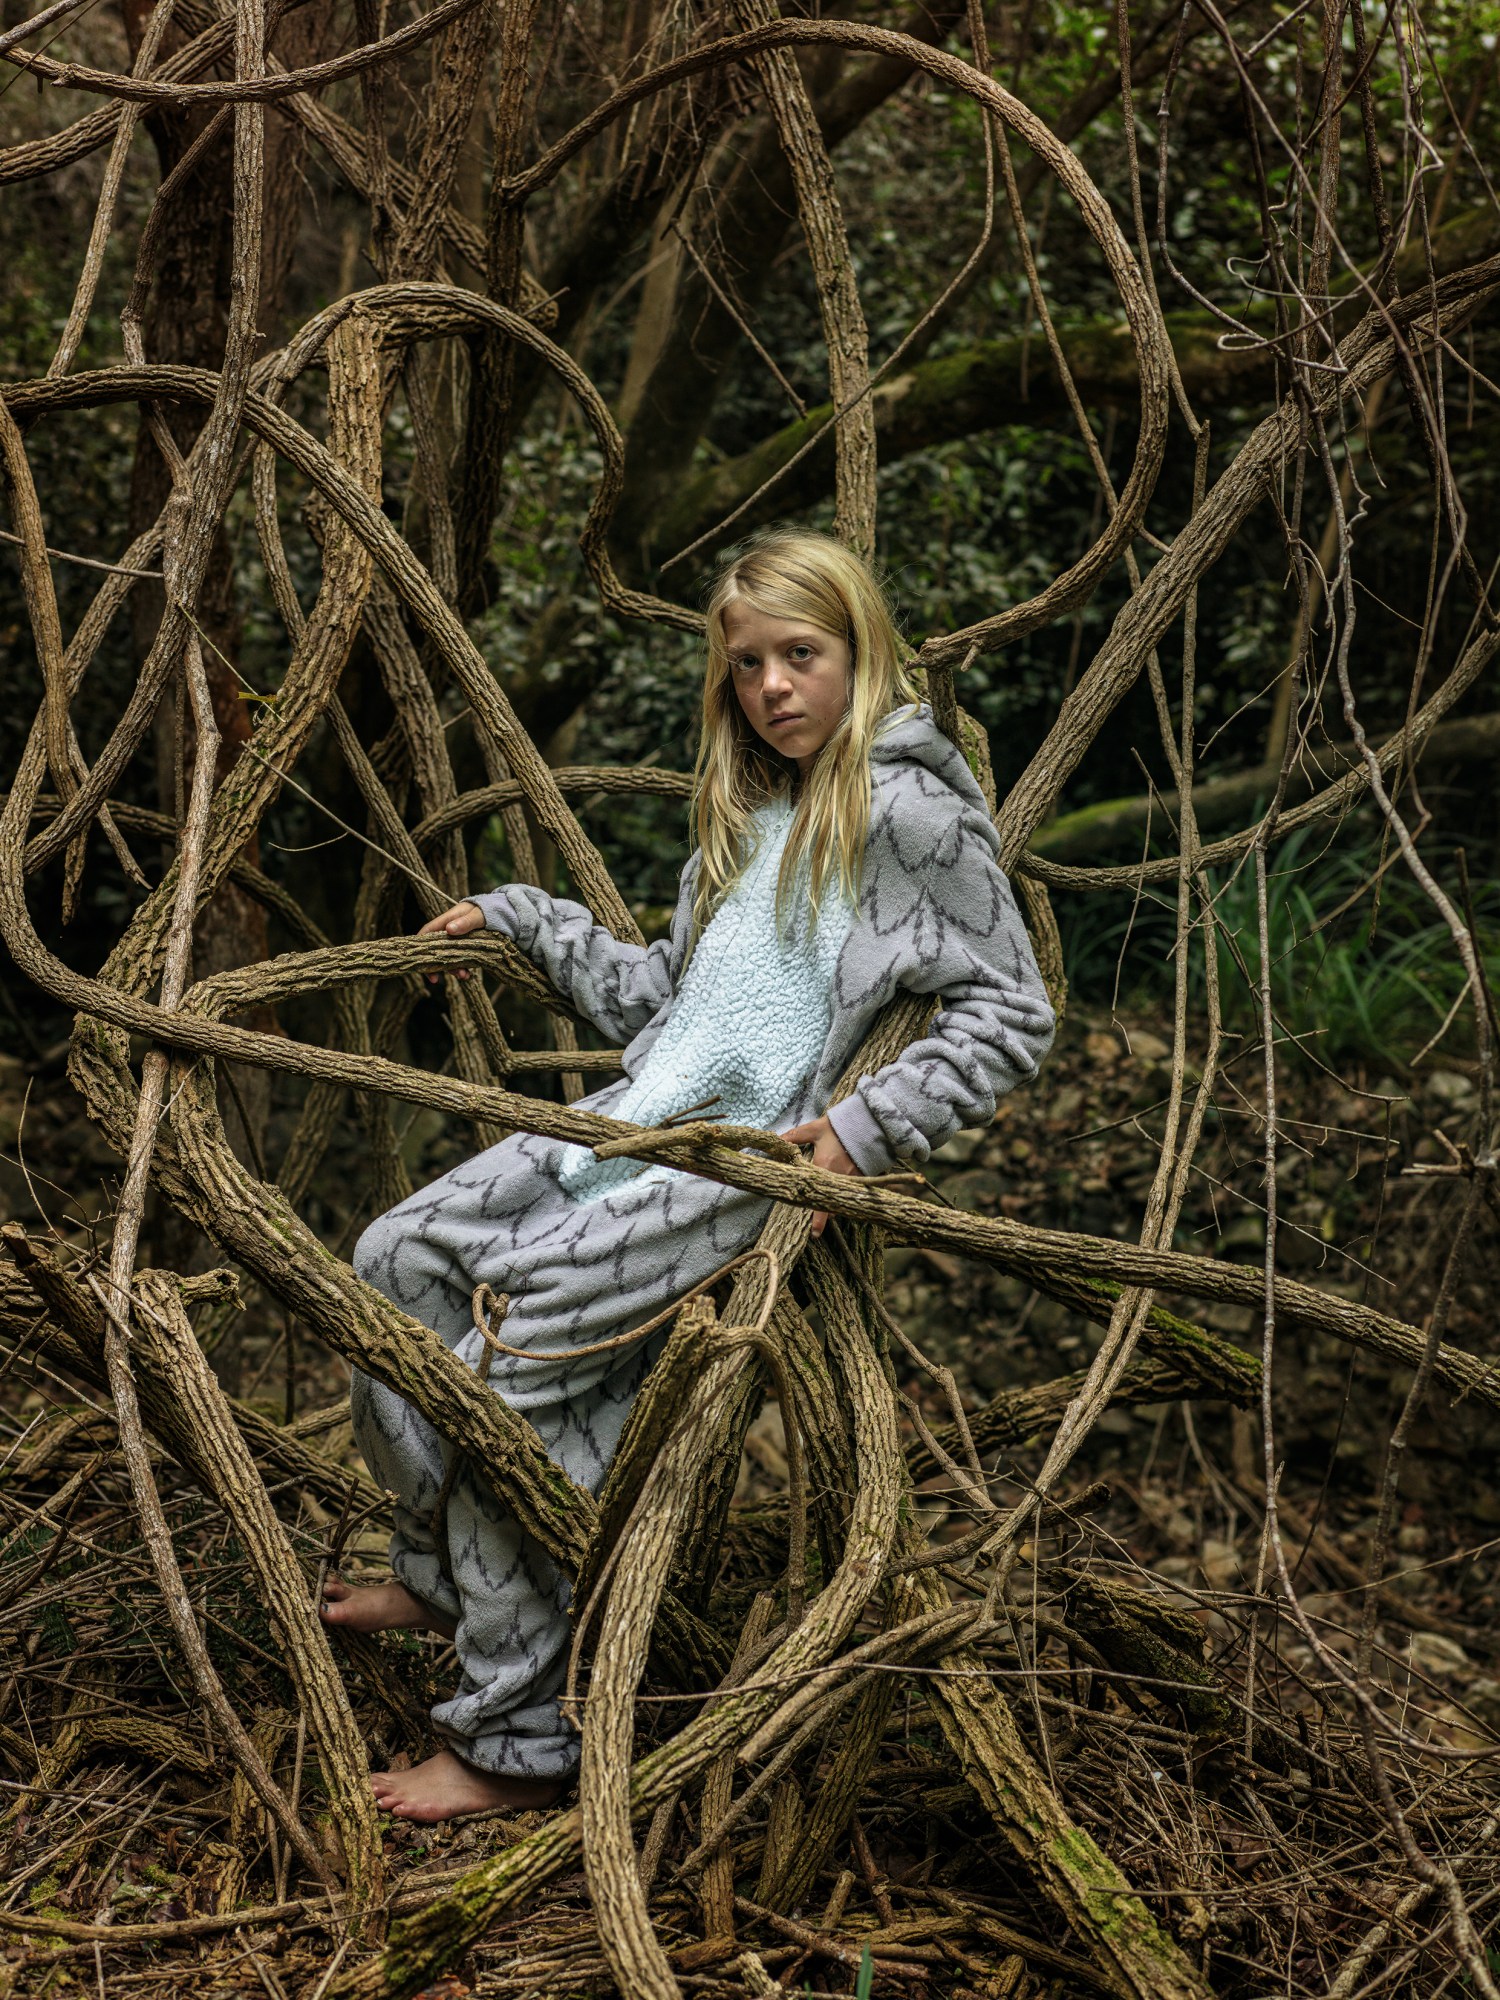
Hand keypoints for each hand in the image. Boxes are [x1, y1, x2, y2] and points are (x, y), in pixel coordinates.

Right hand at [419, 900, 482, 982]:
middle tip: (435, 979)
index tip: (419, 961)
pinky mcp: (466, 947)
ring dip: (452, 968)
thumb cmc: (488, 910)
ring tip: (463, 976)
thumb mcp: (478, 915)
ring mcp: (457, 940)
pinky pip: (460, 959)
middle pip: (435, 949)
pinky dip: (462, 968)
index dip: (420, 946)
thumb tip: (449, 929)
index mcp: (447, 920)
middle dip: (436, 964)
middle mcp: (449, 931)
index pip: (427, 932)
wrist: (502, 912)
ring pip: (448, 957)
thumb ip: (465, 922)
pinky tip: (468, 975)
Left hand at [783, 1116, 858, 1236]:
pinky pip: (853, 1191)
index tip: (814, 1234)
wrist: (867, 1122)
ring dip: (836, 1202)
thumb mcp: (814, 1129)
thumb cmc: (839, 1127)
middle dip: (825, 1212)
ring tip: (829, 1200)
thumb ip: (794, 1136)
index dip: (818, 1221)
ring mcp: (853, 1178)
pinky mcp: (864, 1176)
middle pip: (832, 1204)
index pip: (820, 1200)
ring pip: (842, 1199)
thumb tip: (776, 1140)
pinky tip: (843, 1190)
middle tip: (818, 1216)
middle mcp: (839, 1177)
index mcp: (824, 1167)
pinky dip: (847, 1193)